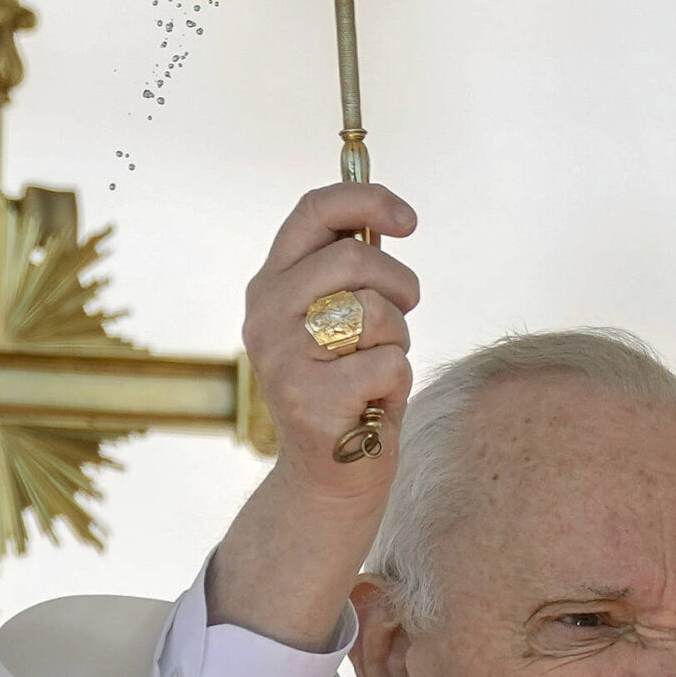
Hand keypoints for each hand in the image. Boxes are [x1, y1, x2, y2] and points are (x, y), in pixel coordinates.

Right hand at [210, 184, 418, 647]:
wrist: (330, 476)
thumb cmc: (348, 388)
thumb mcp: (338, 320)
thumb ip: (348, 272)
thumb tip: (387, 215)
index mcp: (269, 285)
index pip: (314, 211)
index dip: (368, 200)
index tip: (409, 220)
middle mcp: (265, 316)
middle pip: (354, 257)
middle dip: (400, 283)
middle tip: (406, 312)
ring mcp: (283, 358)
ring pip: (376, 311)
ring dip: (398, 339)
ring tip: (377, 369)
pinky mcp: (312, 399)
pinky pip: (389, 362)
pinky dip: (396, 384)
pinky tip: (373, 404)